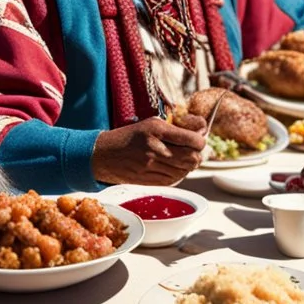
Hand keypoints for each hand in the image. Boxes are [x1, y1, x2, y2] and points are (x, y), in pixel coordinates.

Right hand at [91, 117, 206, 185]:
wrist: (103, 154)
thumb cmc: (130, 136)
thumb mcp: (152, 123)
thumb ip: (175, 129)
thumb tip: (200, 133)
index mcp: (157, 130)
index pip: (192, 140)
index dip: (201, 141)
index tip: (199, 140)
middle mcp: (155, 149)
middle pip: (192, 158)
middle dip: (198, 154)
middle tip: (195, 151)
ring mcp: (151, 166)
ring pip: (184, 171)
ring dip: (189, 165)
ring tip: (184, 159)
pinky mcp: (147, 180)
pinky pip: (173, 180)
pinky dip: (178, 174)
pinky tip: (174, 167)